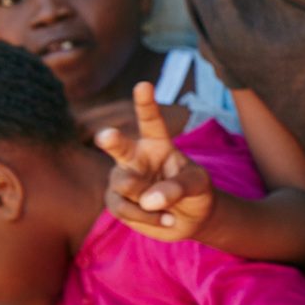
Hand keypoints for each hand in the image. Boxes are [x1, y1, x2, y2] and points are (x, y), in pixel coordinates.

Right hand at [97, 82, 213, 241]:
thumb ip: (178, 187)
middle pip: (120, 146)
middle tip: (106, 135)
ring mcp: (123, 179)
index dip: (146, 104)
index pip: (151, 121)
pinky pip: (123, 209)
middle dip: (111, 140)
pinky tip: (165, 220)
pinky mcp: (116, 201)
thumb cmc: (196, 192)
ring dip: (147, 203)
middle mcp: (136, 157)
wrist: (191, 218)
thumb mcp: (198, 185)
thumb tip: (148, 199)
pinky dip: (147, 218)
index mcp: (158, 143)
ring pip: (124, 186)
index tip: (144, 85)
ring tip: (168, 211)